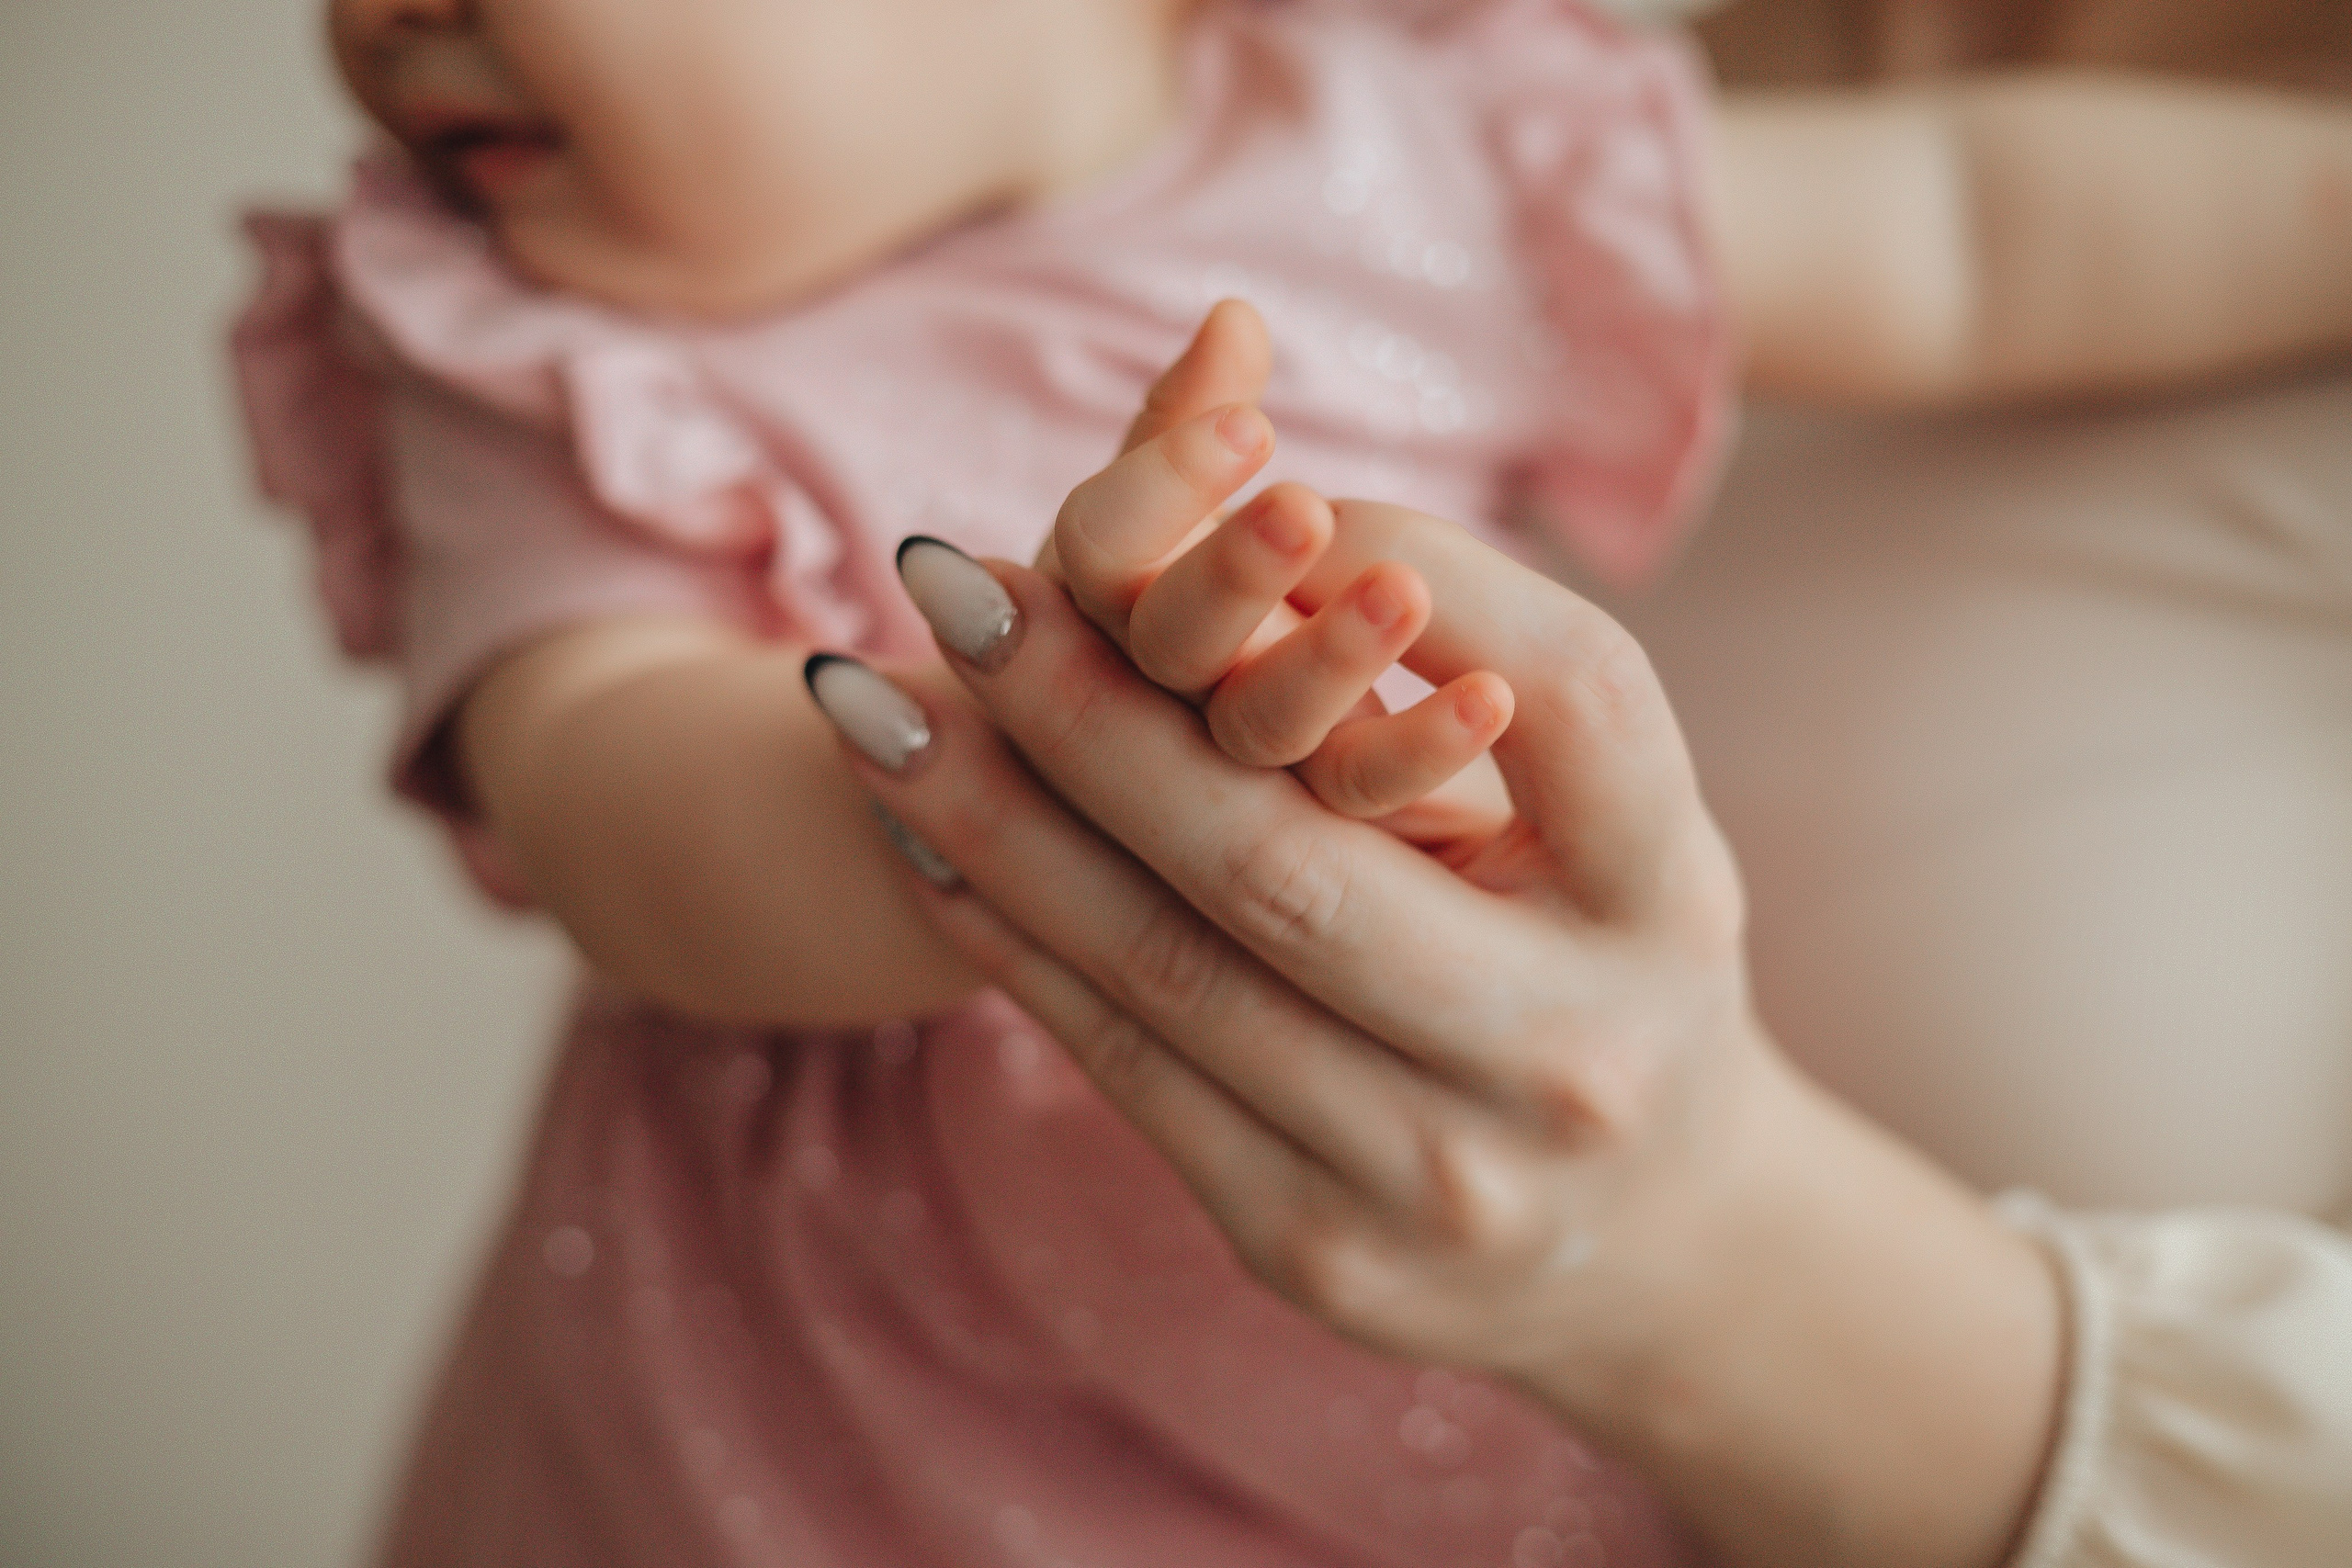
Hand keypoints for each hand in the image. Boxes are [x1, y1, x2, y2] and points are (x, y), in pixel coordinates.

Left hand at [806, 512, 2060, 1567]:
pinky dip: (1015, 942)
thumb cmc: (1609, 963)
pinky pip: (1130, 1073)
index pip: (1553, 682)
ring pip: (1166, 974)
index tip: (1196, 489)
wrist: (1655, 1246)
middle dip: (1083, 712)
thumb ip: (1492, 666)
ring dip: (991, 825)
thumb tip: (1282, 525)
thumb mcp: (1619, 816)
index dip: (1376, 573)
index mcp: (1669, 898)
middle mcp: (1566, 1058)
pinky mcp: (1312, 1251)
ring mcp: (1433, 1181)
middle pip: (1281, 865)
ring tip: (868, 705)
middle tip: (944, 580)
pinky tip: (924, 842)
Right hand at [1028, 300, 1513, 821]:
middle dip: (1229, 575)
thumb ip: (1189, 433)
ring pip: (1254, 740)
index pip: (1101, 549)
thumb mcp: (1168, 530)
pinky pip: (1357, 808)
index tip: (1245, 421)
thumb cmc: (1169, 642)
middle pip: (1162, 653)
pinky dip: (1416, 748)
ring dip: (1324, 662)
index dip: (1158, 485)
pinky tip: (1491, 697)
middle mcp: (1134, 714)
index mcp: (1087, 617)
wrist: (1199, 848)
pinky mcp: (1317, 856)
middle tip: (1302, 510)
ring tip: (1402, 592)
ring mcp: (1214, 798)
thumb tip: (1235, 317)